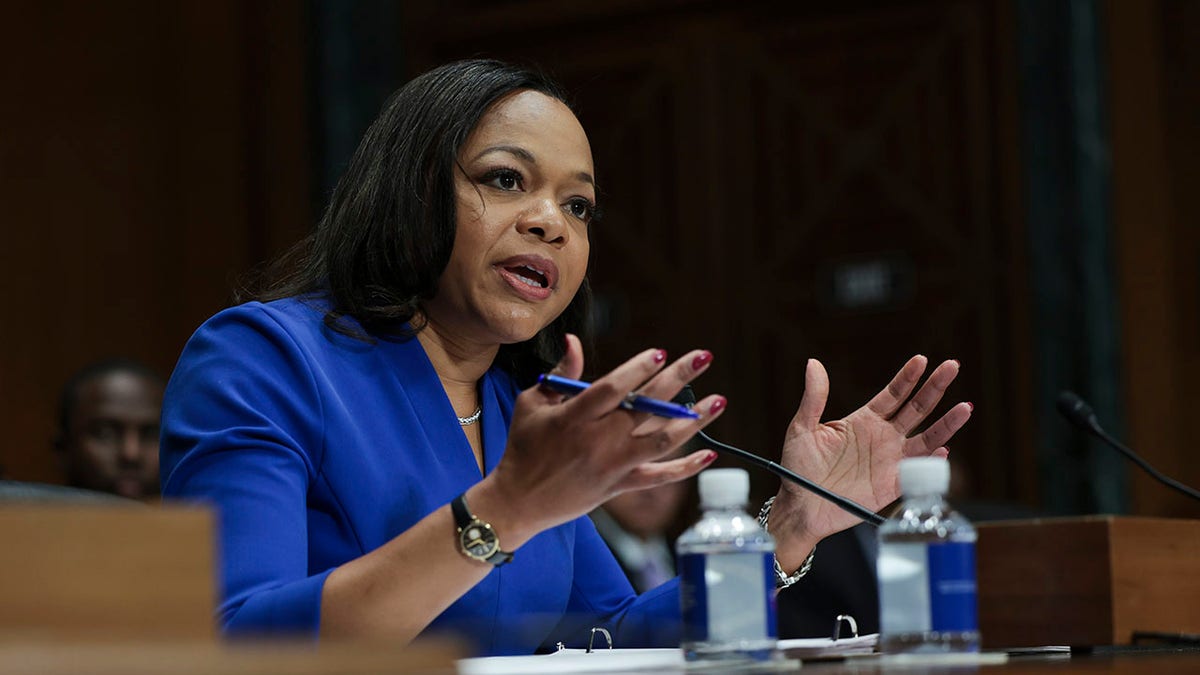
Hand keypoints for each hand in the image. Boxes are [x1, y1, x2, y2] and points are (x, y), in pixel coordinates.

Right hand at [478, 335, 725, 544]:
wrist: (518, 502)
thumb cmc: (523, 446)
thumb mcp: (532, 404)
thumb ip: (560, 373)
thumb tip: (575, 340)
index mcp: (574, 416)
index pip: (612, 388)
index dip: (637, 370)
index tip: (659, 353)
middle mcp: (598, 440)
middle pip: (646, 407)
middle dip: (678, 379)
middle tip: (704, 356)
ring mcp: (613, 465)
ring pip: (662, 440)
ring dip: (694, 421)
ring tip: (719, 400)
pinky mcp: (620, 486)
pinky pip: (659, 478)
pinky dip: (685, 468)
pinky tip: (710, 454)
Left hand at [769, 356, 971, 567]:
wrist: (800, 507)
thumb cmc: (797, 468)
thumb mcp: (802, 428)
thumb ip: (813, 398)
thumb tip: (813, 363)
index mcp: (864, 420)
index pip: (893, 394)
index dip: (907, 377)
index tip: (921, 360)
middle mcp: (883, 437)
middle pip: (916, 409)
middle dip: (934, 388)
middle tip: (952, 366)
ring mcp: (890, 461)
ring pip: (926, 438)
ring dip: (946, 424)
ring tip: (965, 407)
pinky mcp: (892, 486)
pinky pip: (918, 472)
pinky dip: (932, 461)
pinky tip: (943, 449)